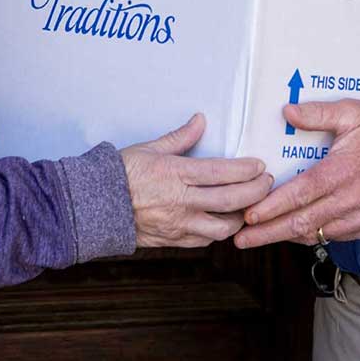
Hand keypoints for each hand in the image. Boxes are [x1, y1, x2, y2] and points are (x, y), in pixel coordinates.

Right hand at [121, 113, 273, 247]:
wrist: (93, 205)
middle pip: (231, 200)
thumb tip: (200, 121)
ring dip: (241, 216)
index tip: (260, 165)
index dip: (247, 170)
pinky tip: (223, 221)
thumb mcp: (149, 148)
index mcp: (176, 173)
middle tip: (266, 183)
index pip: (223, 173)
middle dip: (256, 192)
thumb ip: (180, 137)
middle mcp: (181, 201)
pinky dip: (219, 231)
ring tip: (248, 205)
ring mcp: (179, 224)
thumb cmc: (119, 173)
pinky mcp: (173, 240)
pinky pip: (205, 240)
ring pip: (223, 227)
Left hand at [233, 99, 359, 249]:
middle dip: (267, 233)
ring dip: (286, 236)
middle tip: (239, 239)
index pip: (300, 195)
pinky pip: (332, 236)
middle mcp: (350, 200)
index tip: (248, 216)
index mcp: (342, 171)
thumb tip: (286, 112)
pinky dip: (310, 235)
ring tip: (258, 237)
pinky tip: (292, 231)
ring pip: (316, 234)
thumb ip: (317, 114)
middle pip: (302, 223)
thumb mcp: (352, 113)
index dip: (271, 208)